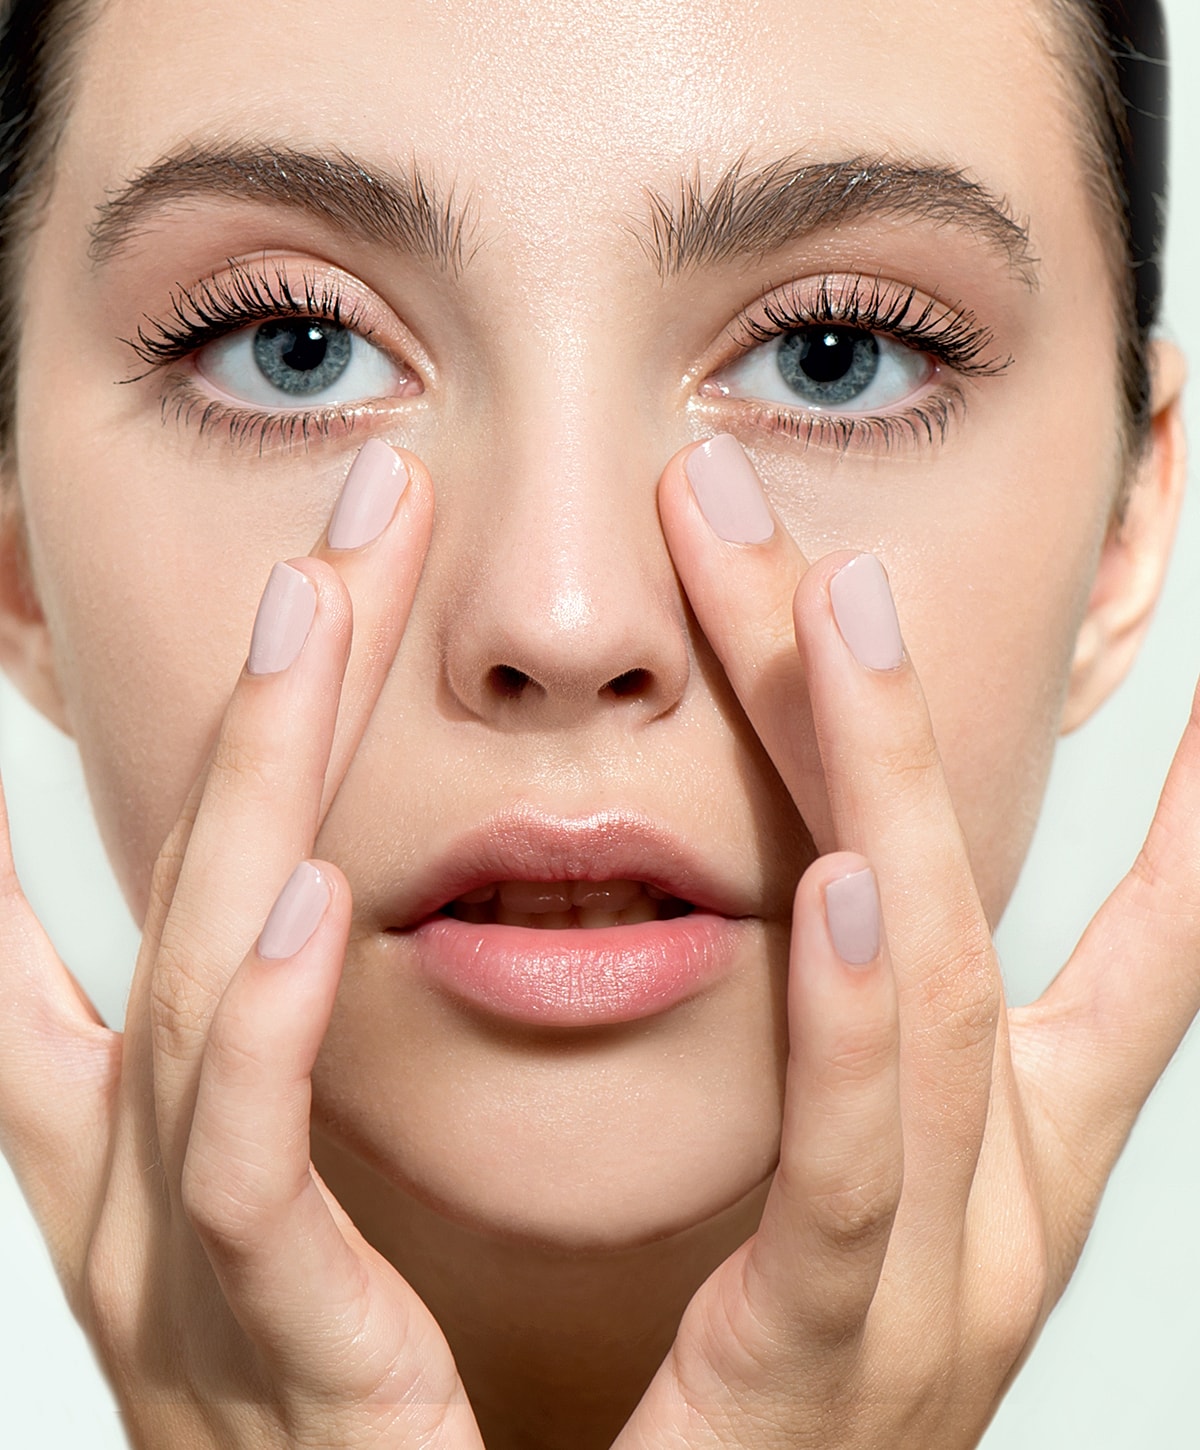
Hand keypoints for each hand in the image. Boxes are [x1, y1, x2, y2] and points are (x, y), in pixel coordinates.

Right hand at [0, 444, 483, 1447]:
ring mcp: (186, 1271)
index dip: (170, 737)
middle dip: (260, 695)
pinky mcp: (274, 1365)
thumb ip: (249, 1082)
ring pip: (196, 980)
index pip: (160, 889)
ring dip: (253, 781)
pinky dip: (255, 1036)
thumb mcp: (271, 1231)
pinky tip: (306, 903)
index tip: (155, 595)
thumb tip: (257, 922)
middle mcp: (151, 1185)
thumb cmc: (345, 1425)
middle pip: (192, 881)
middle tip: (340, 528)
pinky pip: (247, 1181)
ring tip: (312, 607)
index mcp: (173, 1148)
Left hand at [615, 434, 1199, 1448]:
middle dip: (908, 713)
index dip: (1195, 813)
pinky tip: (841, 889)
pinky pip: (849, 1183)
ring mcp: (932, 1298)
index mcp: (1000, 1172)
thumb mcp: (853, 1204)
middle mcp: (995, 1215)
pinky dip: (858, 1029)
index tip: (1190, 656)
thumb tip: (847, 898)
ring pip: (926, 996)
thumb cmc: (763, 1404)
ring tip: (844, 604)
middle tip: (838, 540)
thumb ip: (856, 1065)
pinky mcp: (821, 1372)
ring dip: (887, 786)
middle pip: (960, 906)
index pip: (1136, 952)